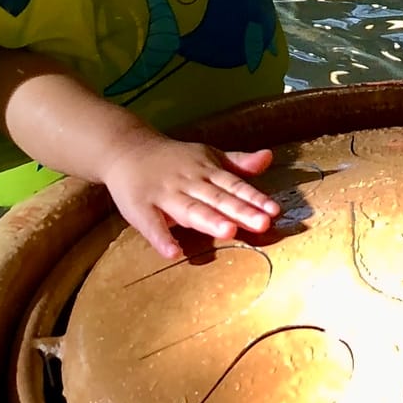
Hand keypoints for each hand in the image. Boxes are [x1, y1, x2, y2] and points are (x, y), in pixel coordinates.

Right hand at [98, 126, 281, 260]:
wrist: (127, 150)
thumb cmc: (174, 159)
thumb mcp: (208, 156)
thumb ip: (237, 163)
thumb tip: (268, 157)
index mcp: (206, 170)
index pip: (234, 185)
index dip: (254, 198)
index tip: (274, 210)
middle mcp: (189, 182)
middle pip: (217, 198)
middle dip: (240, 211)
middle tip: (262, 224)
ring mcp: (164, 194)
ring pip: (189, 209)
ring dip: (208, 220)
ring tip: (229, 232)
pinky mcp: (140, 207)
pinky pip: (151, 224)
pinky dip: (161, 237)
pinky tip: (173, 252)